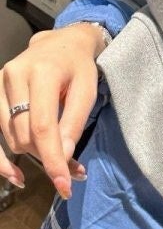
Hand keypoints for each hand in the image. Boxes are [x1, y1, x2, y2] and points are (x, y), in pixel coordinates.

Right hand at [0, 25, 103, 197]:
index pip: (42, 126)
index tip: (63, 185)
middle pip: (25, 134)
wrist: (60, 44)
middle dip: (48, 157)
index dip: (51, 159)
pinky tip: (15, 174)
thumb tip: (62, 157)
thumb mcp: (87, 91)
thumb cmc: (78, 68)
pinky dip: (4, 156)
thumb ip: (74, 123)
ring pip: (11, 136)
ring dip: (34, 154)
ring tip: (60, 159)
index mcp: (42, 73)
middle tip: (75, 170)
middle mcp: (14, 76)